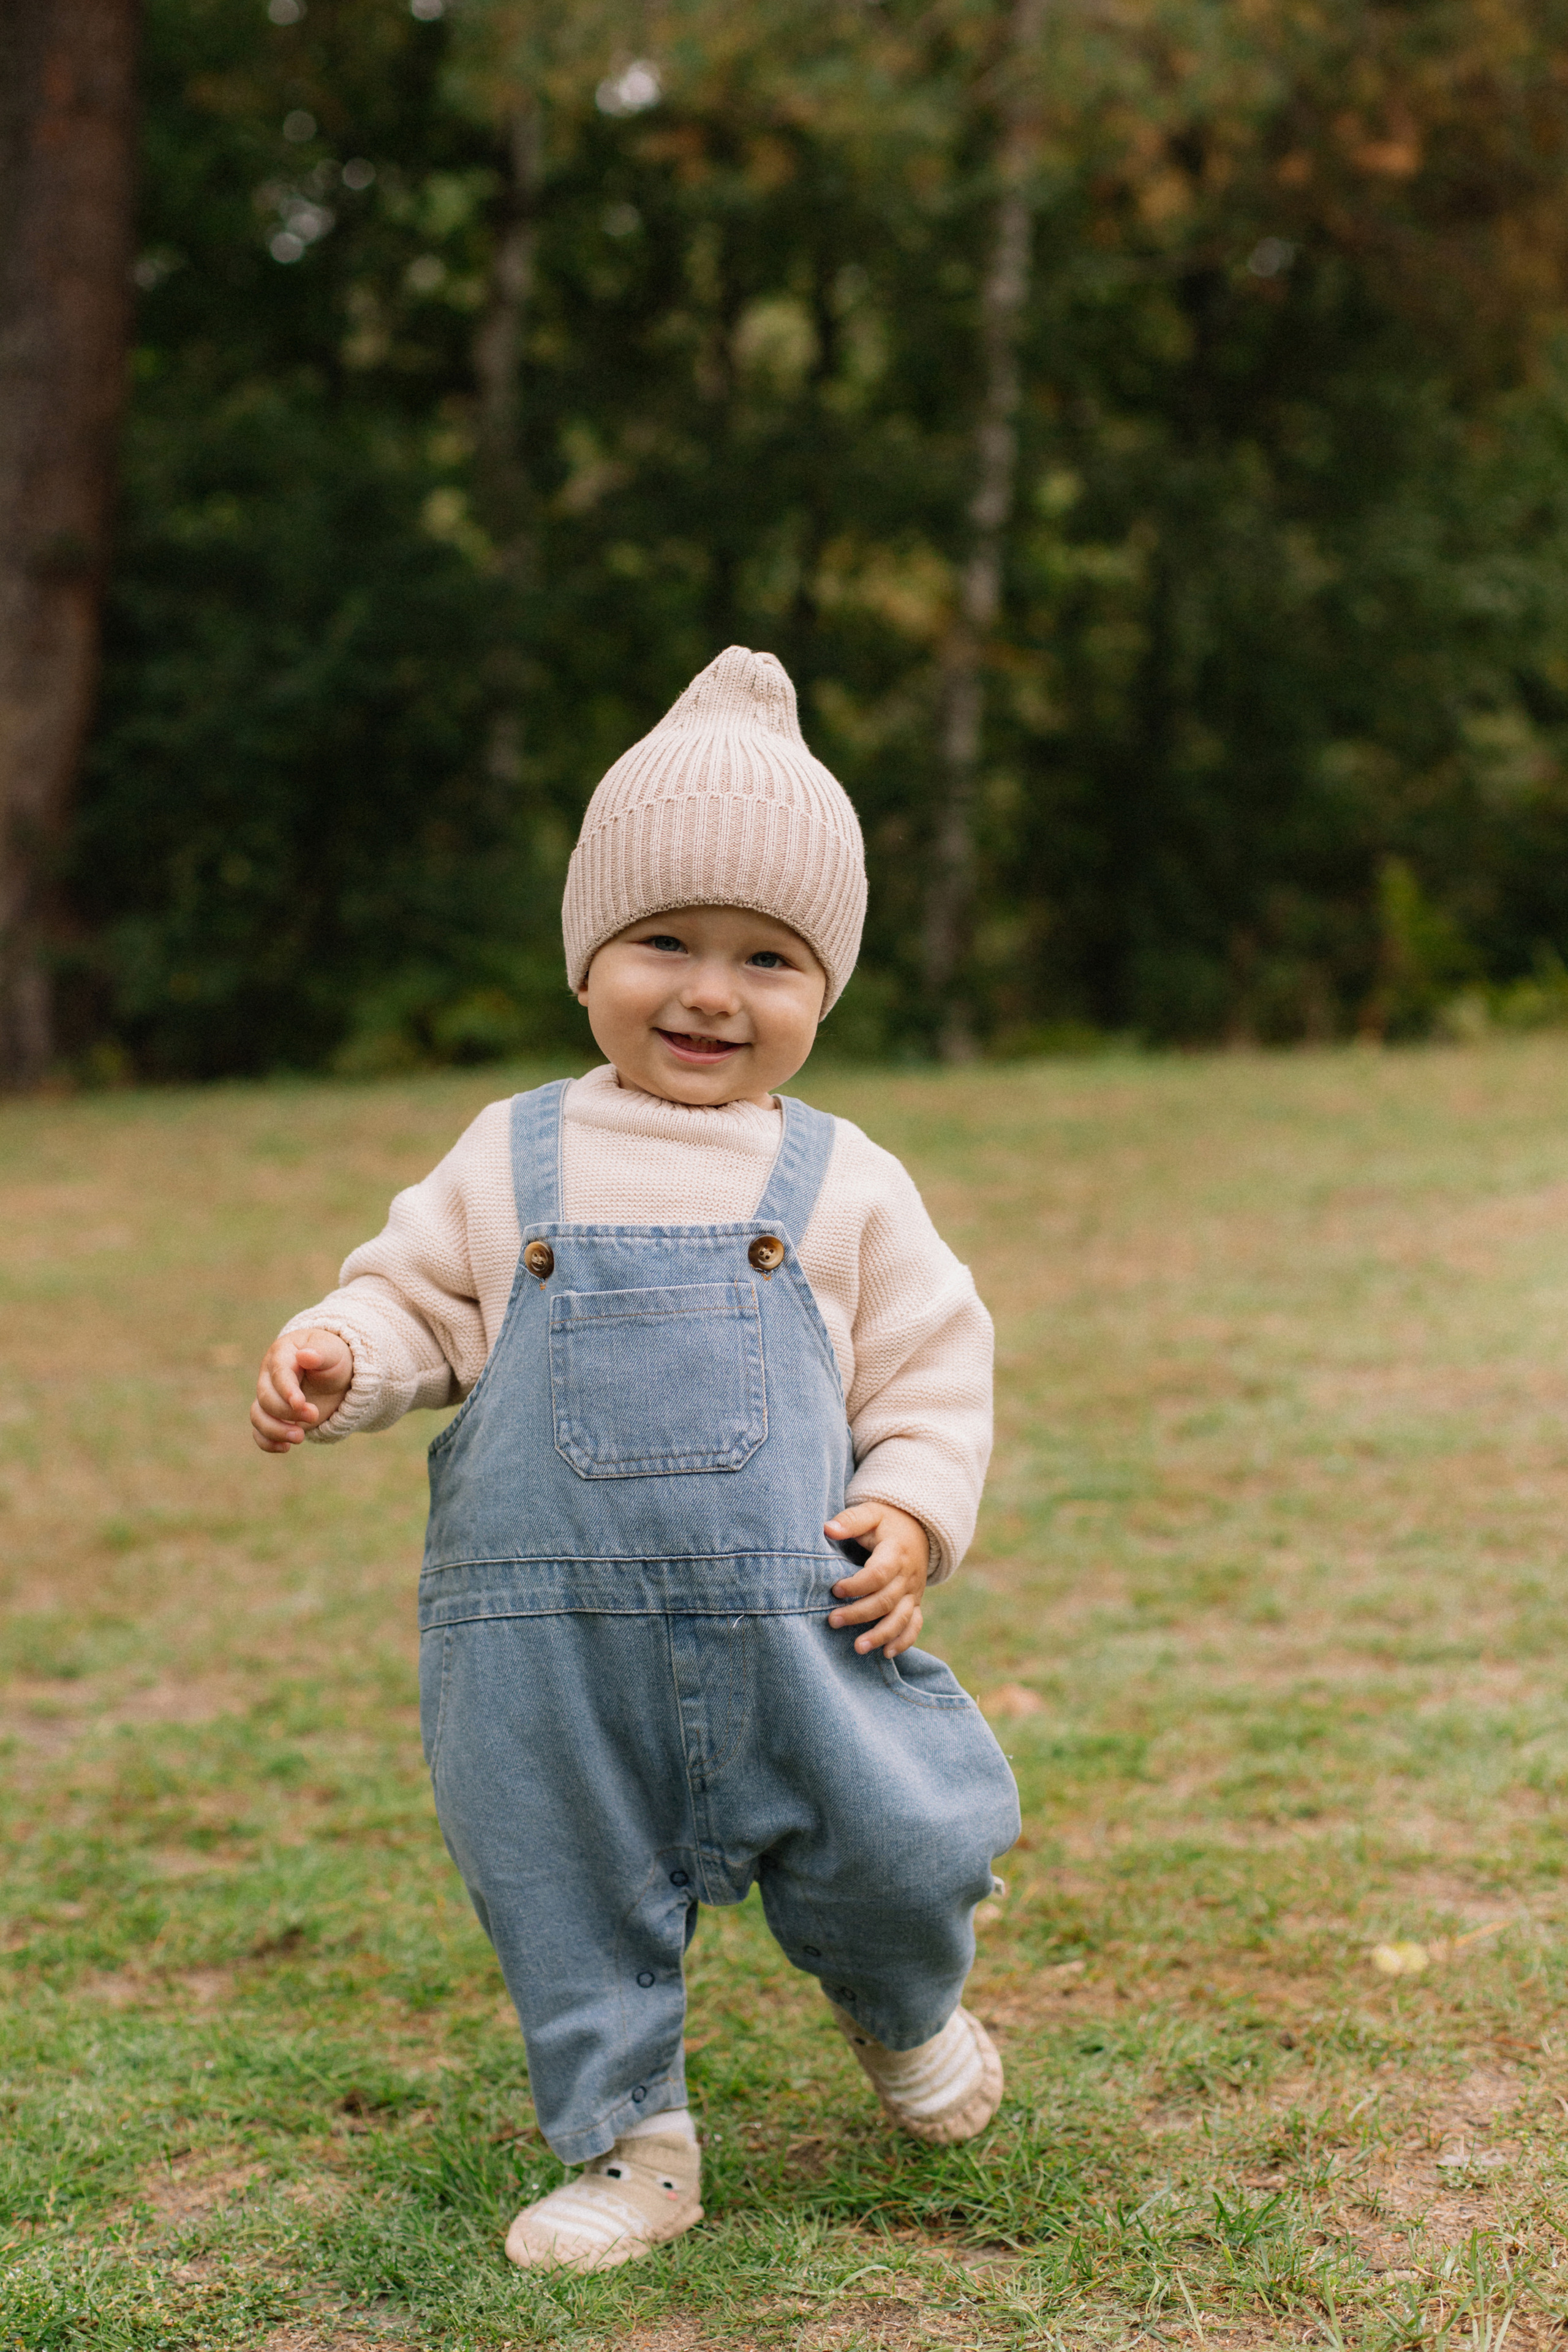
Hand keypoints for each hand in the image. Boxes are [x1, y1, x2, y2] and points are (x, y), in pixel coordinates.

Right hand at [251, 1328, 353, 1453]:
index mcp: (282, 1353)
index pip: (278, 1372)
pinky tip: (285, 1448)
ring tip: (300, 1437)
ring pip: (258, 1416)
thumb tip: (305, 1356)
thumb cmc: (334, 1359)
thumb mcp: (334, 1352)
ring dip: (275, 1430)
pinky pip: (260, 1431)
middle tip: (314, 1415)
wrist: (337, 1375)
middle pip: (266, 1397)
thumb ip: (321, 1353)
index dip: (286, 1389)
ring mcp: (269, 1396)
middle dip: (288, 1412)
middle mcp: (269, 1375)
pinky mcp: (274, 1416)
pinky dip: (268, 1442)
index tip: (300, 1403)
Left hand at [824, 1500, 930, 1657]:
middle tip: (833, 1621)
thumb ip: (851, 1520)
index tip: (835, 1590)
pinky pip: (914, 1625)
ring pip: (900, 1619)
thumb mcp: (871, 1513)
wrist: (919, 1528)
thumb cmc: (887, 1522)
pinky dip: (903, 1641)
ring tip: (857, 1648)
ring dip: (880, 1635)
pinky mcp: (915, 1603)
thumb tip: (828, 1528)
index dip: (857, 1585)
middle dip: (859, 1614)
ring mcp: (913, 1592)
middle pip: (886, 1601)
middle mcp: (908, 1575)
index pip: (878, 1574)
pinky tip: (886, 1653)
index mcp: (896, 1552)